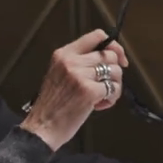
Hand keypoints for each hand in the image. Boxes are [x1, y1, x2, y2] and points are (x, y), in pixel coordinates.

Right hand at [18, 29, 128, 150]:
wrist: (43, 126)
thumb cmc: (53, 105)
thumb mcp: (60, 74)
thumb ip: (81, 63)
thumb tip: (110, 60)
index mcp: (64, 54)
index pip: (97, 36)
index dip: (114, 46)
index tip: (119, 59)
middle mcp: (71, 61)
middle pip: (110, 55)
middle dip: (115, 72)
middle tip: (108, 85)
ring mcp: (80, 75)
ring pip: (115, 71)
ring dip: (115, 86)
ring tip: (103, 97)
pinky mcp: (89, 91)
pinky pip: (114, 88)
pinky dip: (112, 98)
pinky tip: (100, 105)